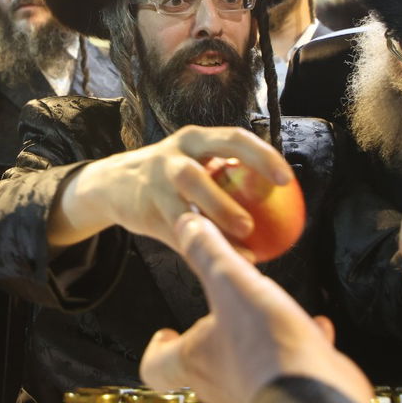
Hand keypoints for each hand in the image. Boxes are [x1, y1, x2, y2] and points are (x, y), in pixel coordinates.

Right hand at [50, 125, 292, 250]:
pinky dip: (199, 247)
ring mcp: (155, 183)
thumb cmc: (173, 175)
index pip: (233, 139)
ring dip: (213, 221)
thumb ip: (230, 176)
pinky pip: (176, 231)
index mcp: (195, 140)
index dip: (262, 156)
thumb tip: (282, 206)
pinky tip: (221, 263)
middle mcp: (173, 156)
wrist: (115, 184)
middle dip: (225, 200)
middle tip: (256, 223)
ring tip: (242, 241)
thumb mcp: (196, 163)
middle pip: (198, 173)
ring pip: (183, 204)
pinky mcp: (145, 210)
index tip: (287, 179)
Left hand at [140, 213, 372, 402]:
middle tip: (221, 310)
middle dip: (211, 335)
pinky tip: (315, 328)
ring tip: (269, 312)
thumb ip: (208, 252)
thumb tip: (185, 223)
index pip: (155, 367)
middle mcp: (220, 383)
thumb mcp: (231, 283)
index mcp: (195, 360)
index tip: (166, 330)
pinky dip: (298, 346)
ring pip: (247, 364)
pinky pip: (290, 366)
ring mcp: (256, 392)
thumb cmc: (266, 345)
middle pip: (202, 364)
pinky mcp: (292, 393)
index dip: (157, 348)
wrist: (319, 398)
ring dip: (256, 338)